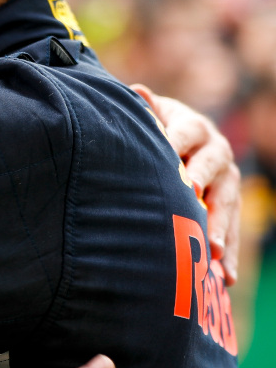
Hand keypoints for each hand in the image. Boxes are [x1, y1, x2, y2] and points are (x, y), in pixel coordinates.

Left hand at [134, 84, 241, 283]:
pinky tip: (224, 277)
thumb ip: (145, 109)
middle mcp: (216, 153)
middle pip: (212, 171)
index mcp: (194, 127)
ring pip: (226, 205)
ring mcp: (226, 181)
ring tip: (212, 252)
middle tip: (192, 203)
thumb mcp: (151, 114)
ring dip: (220, 228)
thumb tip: (135, 90)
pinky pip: (231, 231)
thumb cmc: (156, 126)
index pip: (185, 133)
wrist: (182, 135)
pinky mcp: (228, 205)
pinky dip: (227, 254)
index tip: (167, 156)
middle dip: (203, 188)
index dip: (175, 143)